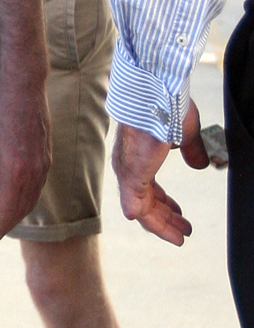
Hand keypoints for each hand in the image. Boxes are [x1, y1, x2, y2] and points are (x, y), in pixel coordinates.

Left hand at [0, 74, 50, 244]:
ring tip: (1, 219)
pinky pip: (37, 189)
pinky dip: (26, 200)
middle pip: (19, 211)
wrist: (23, 90)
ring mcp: (43, 168)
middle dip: (5, 226)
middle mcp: (32, 175)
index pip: (4, 213)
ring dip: (16, 214)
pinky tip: (15, 198)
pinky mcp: (47, 159)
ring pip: (30, 202)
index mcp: (13, 174)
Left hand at [111, 101, 206, 244]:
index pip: (150, 189)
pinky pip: (137, 207)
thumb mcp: (184, 133)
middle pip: (147, 203)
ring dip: (163, 224)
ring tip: (181, 235)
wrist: (156, 92)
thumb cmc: (167, 105)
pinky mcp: (132, 176)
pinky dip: (152, 222)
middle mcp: (130, 167)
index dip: (166, 204)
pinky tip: (166, 233)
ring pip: (142, 210)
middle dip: (167, 217)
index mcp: (140, 157)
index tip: (181, 214)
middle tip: (184, 229)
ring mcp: (129, 172)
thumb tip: (199, 164)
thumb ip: (191, 150)